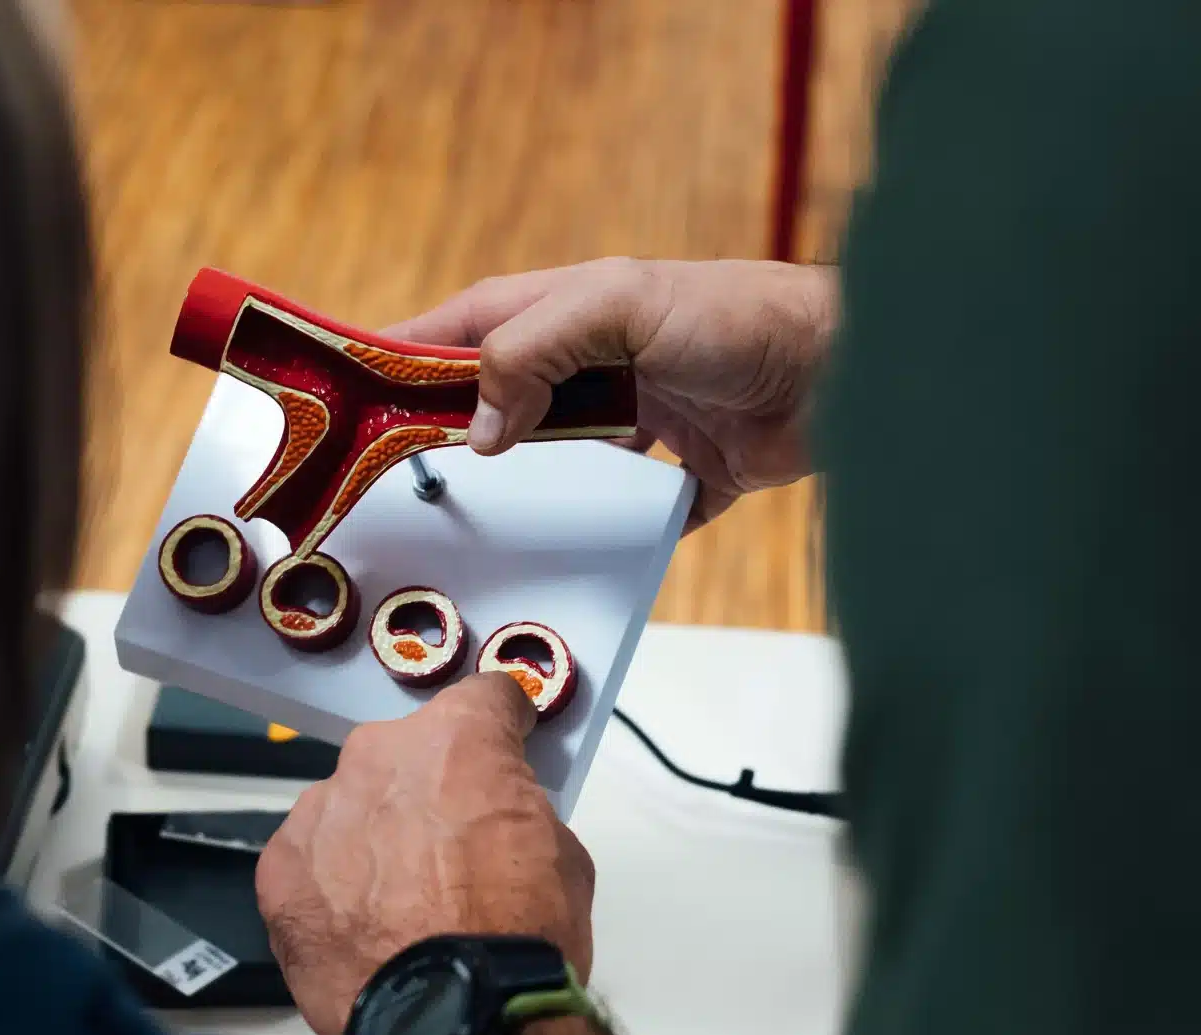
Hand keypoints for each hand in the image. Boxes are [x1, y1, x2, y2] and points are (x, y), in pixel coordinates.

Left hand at [258, 675, 595, 1034]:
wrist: (454, 1022)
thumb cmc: (524, 937)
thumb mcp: (565, 858)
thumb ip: (520, 815)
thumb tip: (496, 824)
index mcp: (457, 742)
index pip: (483, 697)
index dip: (502, 724)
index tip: (509, 745)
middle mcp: (377, 759)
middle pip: (406, 754)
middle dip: (429, 786)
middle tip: (451, 845)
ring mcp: (318, 814)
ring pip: (350, 807)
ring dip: (373, 835)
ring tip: (398, 902)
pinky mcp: (277, 873)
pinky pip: (309, 860)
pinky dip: (331, 883)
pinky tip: (359, 928)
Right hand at [390, 257, 836, 528]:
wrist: (846, 370)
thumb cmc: (739, 314)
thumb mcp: (618, 307)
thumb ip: (534, 350)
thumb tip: (480, 426)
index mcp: (573, 309)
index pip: (467, 327)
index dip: (407, 354)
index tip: (353, 394)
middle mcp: (603, 361)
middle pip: (505, 397)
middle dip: (454, 429)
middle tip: (395, 474)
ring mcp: (646, 417)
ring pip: (561, 459)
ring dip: (525, 489)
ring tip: (470, 522)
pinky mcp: (690, 473)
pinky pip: (635, 513)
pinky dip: (611, 537)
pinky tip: (581, 560)